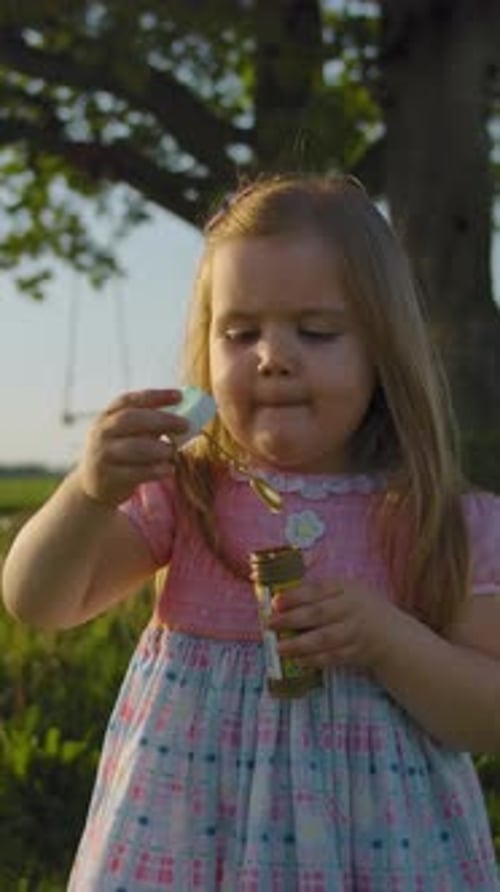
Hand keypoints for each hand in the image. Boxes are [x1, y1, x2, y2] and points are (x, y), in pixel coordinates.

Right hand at [76, 389, 189, 506]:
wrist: (92, 486)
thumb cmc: (121, 454)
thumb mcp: (128, 435)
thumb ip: (151, 425)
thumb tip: (187, 417)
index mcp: (107, 416)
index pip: (129, 400)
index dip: (154, 396)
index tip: (179, 395)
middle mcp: (101, 432)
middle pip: (129, 419)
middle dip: (161, 420)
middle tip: (185, 425)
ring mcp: (102, 455)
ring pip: (132, 447)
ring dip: (158, 448)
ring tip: (172, 451)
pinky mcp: (108, 479)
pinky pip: (135, 473)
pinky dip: (155, 470)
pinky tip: (169, 469)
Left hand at [268, 577, 397, 670]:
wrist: (390, 633)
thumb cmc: (358, 607)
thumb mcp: (344, 591)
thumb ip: (318, 592)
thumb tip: (280, 596)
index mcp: (345, 589)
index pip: (318, 590)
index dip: (295, 596)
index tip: (275, 602)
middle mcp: (351, 609)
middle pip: (319, 614)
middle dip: (292, 619)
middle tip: (271, 624)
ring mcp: (354, 632)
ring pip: (325, 639)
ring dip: (299, 644)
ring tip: (280, 648)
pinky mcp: (355, 652)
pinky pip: (332, 657)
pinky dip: (314, 660)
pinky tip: (298, 661)